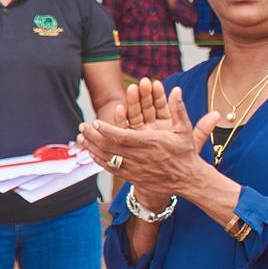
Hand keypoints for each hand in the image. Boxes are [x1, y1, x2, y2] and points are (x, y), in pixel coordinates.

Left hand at [78, 86, 220, 202]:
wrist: (187, 179)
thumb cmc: (185, 153)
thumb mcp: (184, 129)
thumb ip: (179, 109)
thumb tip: (178, 89)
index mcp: (150, 143)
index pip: (123, 137)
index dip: (107, 130)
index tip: (95, 123)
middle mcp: (140, 157)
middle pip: (110, 147)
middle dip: (93, 137)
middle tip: (81, 127)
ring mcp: (135, 168)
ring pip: (108, 158)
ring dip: (92, 148)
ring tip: (80, 138)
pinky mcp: (133, 177)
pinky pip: (112, 169)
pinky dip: (100, 161)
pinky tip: (91, 154)